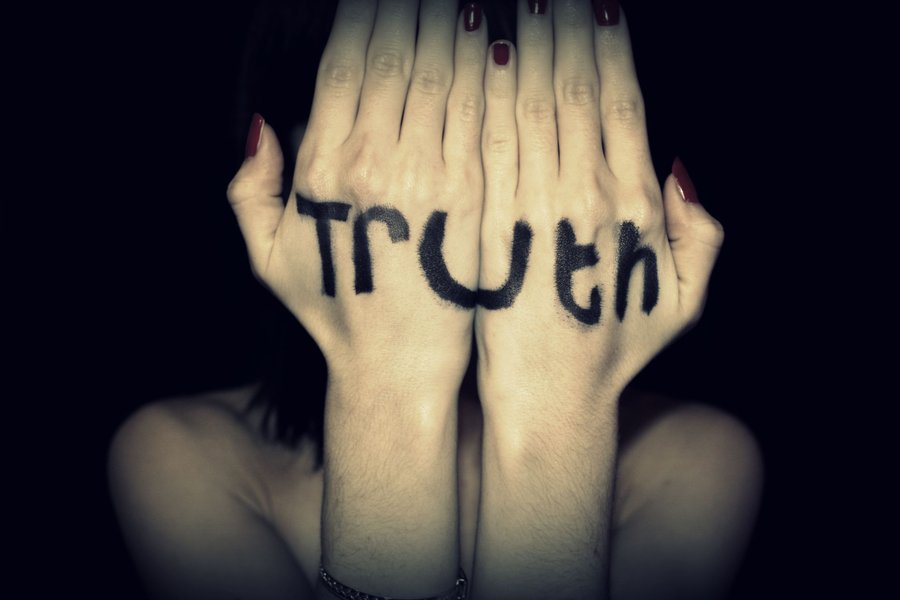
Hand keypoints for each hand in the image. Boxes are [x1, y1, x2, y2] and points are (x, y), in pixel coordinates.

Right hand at [227, 0, 488, 386]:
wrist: (399, 366)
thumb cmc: (334, 308)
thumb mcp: (267, 255)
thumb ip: (249, 187)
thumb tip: (266, 122)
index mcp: (324, 169)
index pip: (345, 61)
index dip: (364, 12)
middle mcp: (377, 166)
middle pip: (397, 54)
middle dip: (411, 5)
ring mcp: (432, 180)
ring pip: (445, 72)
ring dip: (454, 21)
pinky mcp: (477, 196)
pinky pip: (482, 113)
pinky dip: (489, 69)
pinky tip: (496, 38)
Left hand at [475, 1, 723, 416]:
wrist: (550, 398)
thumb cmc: (615, 348)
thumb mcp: (686, 299)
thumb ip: (701, 231)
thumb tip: (682, 164)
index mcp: (638, 205)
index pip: (621, 102)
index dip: (609, 47)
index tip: (598, 6)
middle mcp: (588, 198)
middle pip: (574, 90)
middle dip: (564, 30)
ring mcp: (536, 209)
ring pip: (531, 105)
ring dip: (525, 45)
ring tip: (517, 3)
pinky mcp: (491, 225)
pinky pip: (492, 145)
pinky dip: (487, 97)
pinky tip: (482, 56)